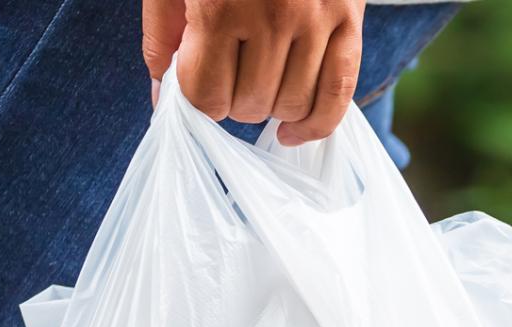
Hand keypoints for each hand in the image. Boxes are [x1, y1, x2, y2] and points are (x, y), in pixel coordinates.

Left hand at [143, 0, 364, 145]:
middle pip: (249, 105)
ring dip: (270, 107)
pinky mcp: (348, 19)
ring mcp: (316, 20)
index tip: (199, 84)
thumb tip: (162, 100)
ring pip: (291, 104)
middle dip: (233, 101)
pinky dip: (316, 124)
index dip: (198, 99)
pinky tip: (294, 130)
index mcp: (221, 7)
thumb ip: (163, 37)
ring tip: (260, 83)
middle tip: (230, 75)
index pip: (206, 96)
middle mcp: (273, 17)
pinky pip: (338, 93)